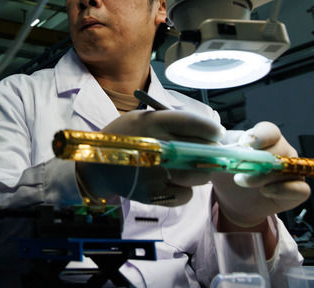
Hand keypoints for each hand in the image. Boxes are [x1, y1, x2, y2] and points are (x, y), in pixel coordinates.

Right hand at [76, 110, 224, 205]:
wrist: (96, 166)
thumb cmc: (123, 138)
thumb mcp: (142, 119)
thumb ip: (172, 121)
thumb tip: (210, 130)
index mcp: (153, 124)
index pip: (196, 124)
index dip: (212, 130)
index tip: (217, 133)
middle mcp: (156, 147)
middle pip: (203, 151)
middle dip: (211, 151)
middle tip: (208, 151)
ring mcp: (155, 174)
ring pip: (200, 175)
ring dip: (200, 171)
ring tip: (188, 167)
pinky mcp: (154, 195)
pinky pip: (186, 195)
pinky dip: (184, 189)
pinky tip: (172, 181)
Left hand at [212, 122, 310, 227]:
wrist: (233, 198)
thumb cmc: (227, 172)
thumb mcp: (219, 156)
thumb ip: (219, 145)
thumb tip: (214, 140)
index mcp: (263, 138)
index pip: (270, 131)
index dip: (261, 136)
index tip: (246, 144)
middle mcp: (282, 150)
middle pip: (280, 149)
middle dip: (259, 161)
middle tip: (238, 172)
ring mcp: (292, 170)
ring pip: (289, 169)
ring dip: (265, 177)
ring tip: (243, 182)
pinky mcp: (298, 189)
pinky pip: (302, 189)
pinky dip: (284, 190)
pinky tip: (265, 191)